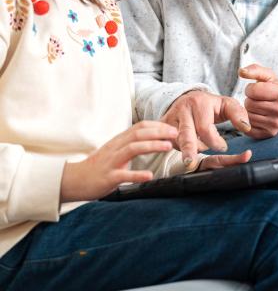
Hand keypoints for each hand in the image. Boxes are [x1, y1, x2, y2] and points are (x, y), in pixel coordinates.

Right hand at [61, 121, 177, 201]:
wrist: (74, 180)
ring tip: (167, 147)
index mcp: (119, 141)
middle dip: (159, 132)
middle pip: (138, 134)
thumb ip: (131, 144)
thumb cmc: (99, 166)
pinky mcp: (107, 177)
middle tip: (176, 134)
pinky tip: (149, 176)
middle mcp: (116, 147)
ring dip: (152, 146)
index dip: (157, 125)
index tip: (173, 128)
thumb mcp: (116, 151)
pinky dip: (137, 175)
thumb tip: (153, 139)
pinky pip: (123, 175)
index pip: (140, 127)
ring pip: (133, 148)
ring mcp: (111, 162)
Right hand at [161, 90, 250, 170]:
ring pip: (176, 140)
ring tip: (194, 155)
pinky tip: (185, 148)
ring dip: (187, 150)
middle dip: (189, 150)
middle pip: (186, 134)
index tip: (224, 147)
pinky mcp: (162, 125)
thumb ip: (239, 114)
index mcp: (200, 103)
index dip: (215, 142)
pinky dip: (177, 147)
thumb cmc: (210, 106)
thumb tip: (246, 128)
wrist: (187, 97)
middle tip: (190, 164)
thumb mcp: (227, 105)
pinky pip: (168, 141)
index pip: (206, 128)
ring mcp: (170, 117)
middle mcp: (183, 109)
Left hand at [239, 64, 277, 138]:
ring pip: (248, 116)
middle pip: (249, 104)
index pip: (252, 90)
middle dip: (250, 100)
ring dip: (249, 110)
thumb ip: (254, 70)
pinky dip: (249, 121)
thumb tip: (241, 71)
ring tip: (258, 107)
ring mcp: (276, 124)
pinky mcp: (269, 134)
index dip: (250, 88)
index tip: (257, 90)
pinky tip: (257, 116)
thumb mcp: (268, 76)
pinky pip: (248, 127)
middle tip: (258, 99)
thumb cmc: (273, 89)